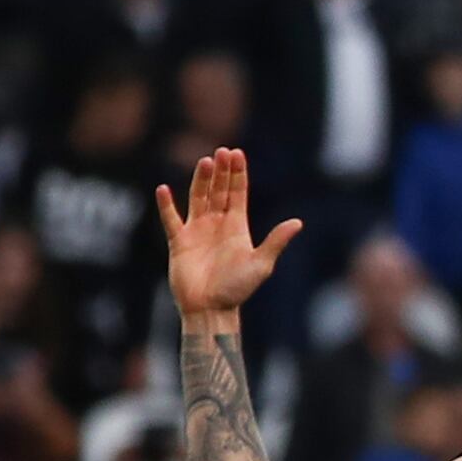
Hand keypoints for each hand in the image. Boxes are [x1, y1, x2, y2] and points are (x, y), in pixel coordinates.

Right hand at [155, 149, 300, 326]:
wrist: (212, 309)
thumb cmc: (238, 289)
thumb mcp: (261, 263)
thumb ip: (276, 241)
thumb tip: (298, 222)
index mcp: (237, 227)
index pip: (237, 193)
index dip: (238, 174)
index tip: (237, 154)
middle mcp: (217, 224)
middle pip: (219, 191)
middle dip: (221, 172)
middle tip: (222, 151)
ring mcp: (197, 231)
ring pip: (198, 198)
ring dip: (201, 181)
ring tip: (205, 162)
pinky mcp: (179, 242)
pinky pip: (171, 219)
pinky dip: (167, 205)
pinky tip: (163, 189)